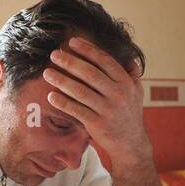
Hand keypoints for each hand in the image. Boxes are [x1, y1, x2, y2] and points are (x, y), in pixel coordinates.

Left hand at [41, 37, 151, 173]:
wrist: (130, 143)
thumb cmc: (130, 113)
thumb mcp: (137, 92)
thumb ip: (132, 74)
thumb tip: (129, 57)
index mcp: (126, 82)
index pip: (105, 61)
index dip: (88, 50)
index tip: (72, 42)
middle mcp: (118, 94)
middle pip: (90, 73)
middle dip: (70, 62)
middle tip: (54, 54)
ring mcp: (107, 109)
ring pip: (80, 91)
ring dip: (61, 80)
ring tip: (47, 73)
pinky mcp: (97, 124)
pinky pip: (76, 110)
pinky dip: (63, 102)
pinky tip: (51, 95)